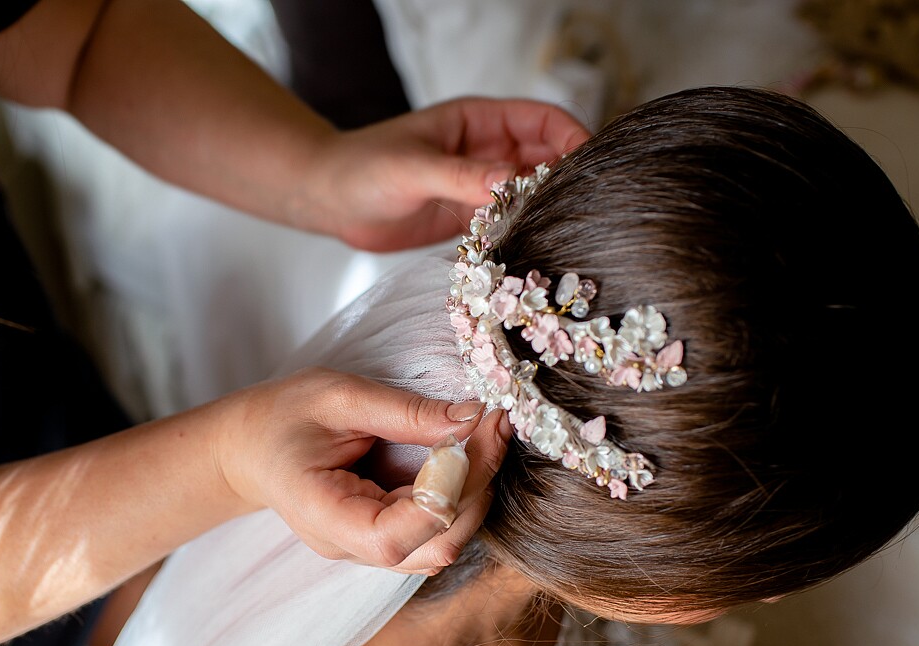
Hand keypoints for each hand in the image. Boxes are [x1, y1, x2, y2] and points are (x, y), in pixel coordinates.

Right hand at [215, 368, 512, 572]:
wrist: (249, 446)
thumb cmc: (282, 417)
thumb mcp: (338, 397)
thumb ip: (405, 412)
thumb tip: (472, 418)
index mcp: (326, 519)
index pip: (401, 533)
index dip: (452, 486)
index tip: (483, 427)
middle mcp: (353, 547)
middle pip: (435, 544)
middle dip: (478, 485)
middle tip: (497, 425)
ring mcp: (371, 549)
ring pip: (444, 542)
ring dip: (476, 491)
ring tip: (487, 435)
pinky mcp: (389, 535)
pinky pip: (437, 529)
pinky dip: (463, 493)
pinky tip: (469, 454)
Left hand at [302, 98, 589, 250]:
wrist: (328, 200)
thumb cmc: (361, 168)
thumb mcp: (413, 168)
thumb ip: (461, 175)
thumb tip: (510, 181)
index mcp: (478, 121)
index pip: (542, 120)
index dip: (571, 137)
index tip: (590, 165)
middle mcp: (486, 150)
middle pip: (545, 158)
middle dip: (566, 179)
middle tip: (584, 209)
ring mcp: (479, 185)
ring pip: (529, 194)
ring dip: (545, 210)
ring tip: (564, 235)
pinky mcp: (468, 217)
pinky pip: (507, 223)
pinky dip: (522, 234)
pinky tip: (531, 252)